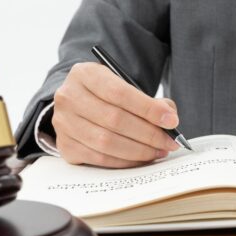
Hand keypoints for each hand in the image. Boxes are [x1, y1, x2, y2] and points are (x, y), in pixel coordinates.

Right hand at [52, 63, 179, 167]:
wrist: (78, 103)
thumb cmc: (106, 95)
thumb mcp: (124, 85)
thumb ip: (148, 100)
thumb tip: (168, 118)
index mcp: (85, 74)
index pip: (120, 93)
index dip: (148, 109)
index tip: (171, 121)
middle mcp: (69, 97)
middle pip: (114, 119)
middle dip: (148, 134)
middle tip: (170, 142)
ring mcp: (63, 123)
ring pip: (106, 142)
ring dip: (139, 151)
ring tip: (159, 150)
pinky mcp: (65, 145)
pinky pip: (99, 158)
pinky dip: (125, 161)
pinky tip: (141, 158)